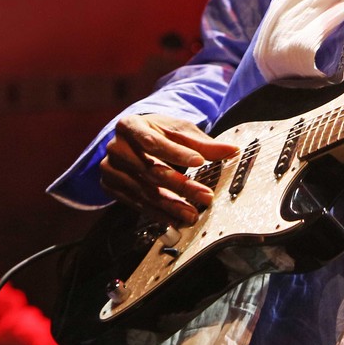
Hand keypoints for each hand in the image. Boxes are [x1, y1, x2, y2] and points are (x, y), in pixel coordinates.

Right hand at [99, 113, 238, 224]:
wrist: (131, 138)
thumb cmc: (157, 131)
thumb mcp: (179, 130)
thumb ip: (203, 143)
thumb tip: (232, 151)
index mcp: (130, 125)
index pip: (153, 141)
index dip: (176, 153)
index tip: (199, 162)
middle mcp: (115, 147)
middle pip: (150, 170)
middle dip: (181, 185)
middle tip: (205, 196)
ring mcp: (111, 169)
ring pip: (144, 191)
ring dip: (171, 205)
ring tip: (192, 213)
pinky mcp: (111, 187)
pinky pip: (137, 203)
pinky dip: (158, 212)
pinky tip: (175, 219)